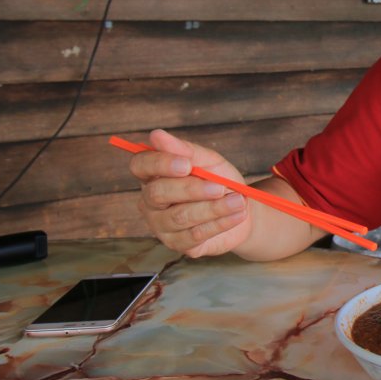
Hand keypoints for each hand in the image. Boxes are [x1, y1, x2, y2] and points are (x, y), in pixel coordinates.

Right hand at [128, 129, 251, 256]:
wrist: (241, 209)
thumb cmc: (219, 180)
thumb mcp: (209, 161)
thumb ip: (185, 150)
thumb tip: (156, 135)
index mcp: (153, 174)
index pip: (140, 165)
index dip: (159, 164)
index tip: (185, 164)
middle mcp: (150, 201)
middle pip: (158, 194)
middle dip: (191, 189)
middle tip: (219, 187)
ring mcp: (160, 225)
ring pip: (179, 217)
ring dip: (212, 208)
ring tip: (238, 201)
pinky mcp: (177, 244)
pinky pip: (194, 235)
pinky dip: (219, 223)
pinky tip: (237, 214)